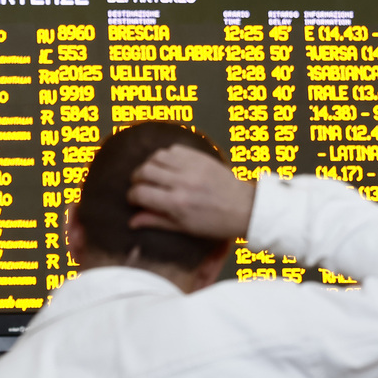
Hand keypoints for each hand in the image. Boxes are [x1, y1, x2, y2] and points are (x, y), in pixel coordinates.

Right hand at [127, 145, 255, 240]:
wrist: (245, 208)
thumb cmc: (215, 223)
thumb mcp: (184, 227)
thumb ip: (156, 221)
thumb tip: (132, 222)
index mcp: (177, 203)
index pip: (140, 193)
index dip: (132, 196)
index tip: (134, 199)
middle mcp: (182, 182)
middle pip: (144, 171)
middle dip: (137, 179)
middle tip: (140, 186)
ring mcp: (191, 166)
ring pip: (156, 156)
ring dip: (149, 165)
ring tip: (153, 175)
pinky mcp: (200, 157)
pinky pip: (173, 149)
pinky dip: (166, 156)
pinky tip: (169, 166)